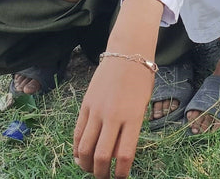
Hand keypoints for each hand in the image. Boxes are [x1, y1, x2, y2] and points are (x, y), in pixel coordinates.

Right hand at [73, 54, 152, 178]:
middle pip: (102, 156)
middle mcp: (113, 116)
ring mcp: (96, 111)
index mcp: (133, 117)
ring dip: (86, 165)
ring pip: (85, 148)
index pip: (125, 155)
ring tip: (91, 170)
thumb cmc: (141, 79)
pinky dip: (77, 149)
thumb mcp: (142, 105)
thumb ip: (130, 128)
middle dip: (101, 174)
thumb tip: (117, 154)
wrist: (127, 53)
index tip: (121, 177)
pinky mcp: (85, 106)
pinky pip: (78, 133)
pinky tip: (81, 156)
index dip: (122, 172)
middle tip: (104, 178)